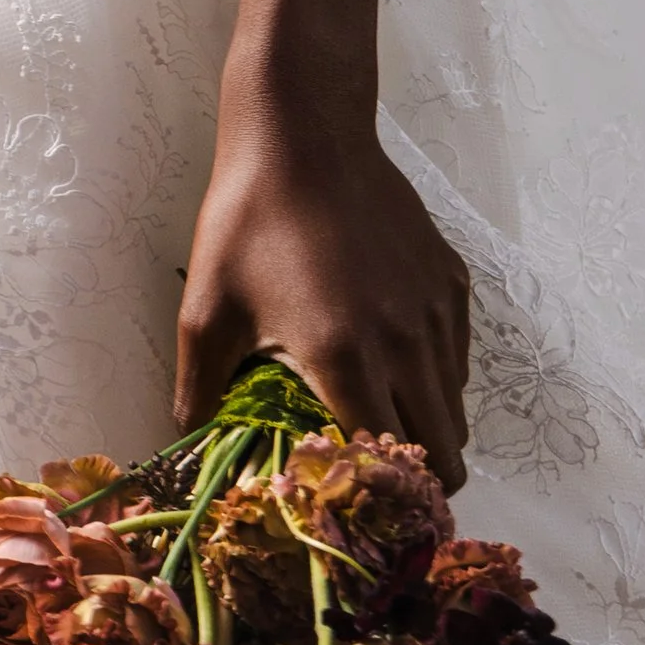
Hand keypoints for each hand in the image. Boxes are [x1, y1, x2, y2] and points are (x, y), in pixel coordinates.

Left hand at [174, 59, 470, 486]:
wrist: (303, 132)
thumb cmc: (249, 219)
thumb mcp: (207, 308)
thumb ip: (199, 391)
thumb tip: (184, 448)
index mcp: (346, 359)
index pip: (391, 466)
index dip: (380, 501)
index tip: (358, 511)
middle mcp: (405, 342)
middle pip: (446, 453)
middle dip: (417, 481)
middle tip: (377, 480)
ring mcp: (436, 310)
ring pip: (456, 407)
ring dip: (428, 427)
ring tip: (382, 419)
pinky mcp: (451, 279)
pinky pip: (459, 357)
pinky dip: (437, 376)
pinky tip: (393, 358)